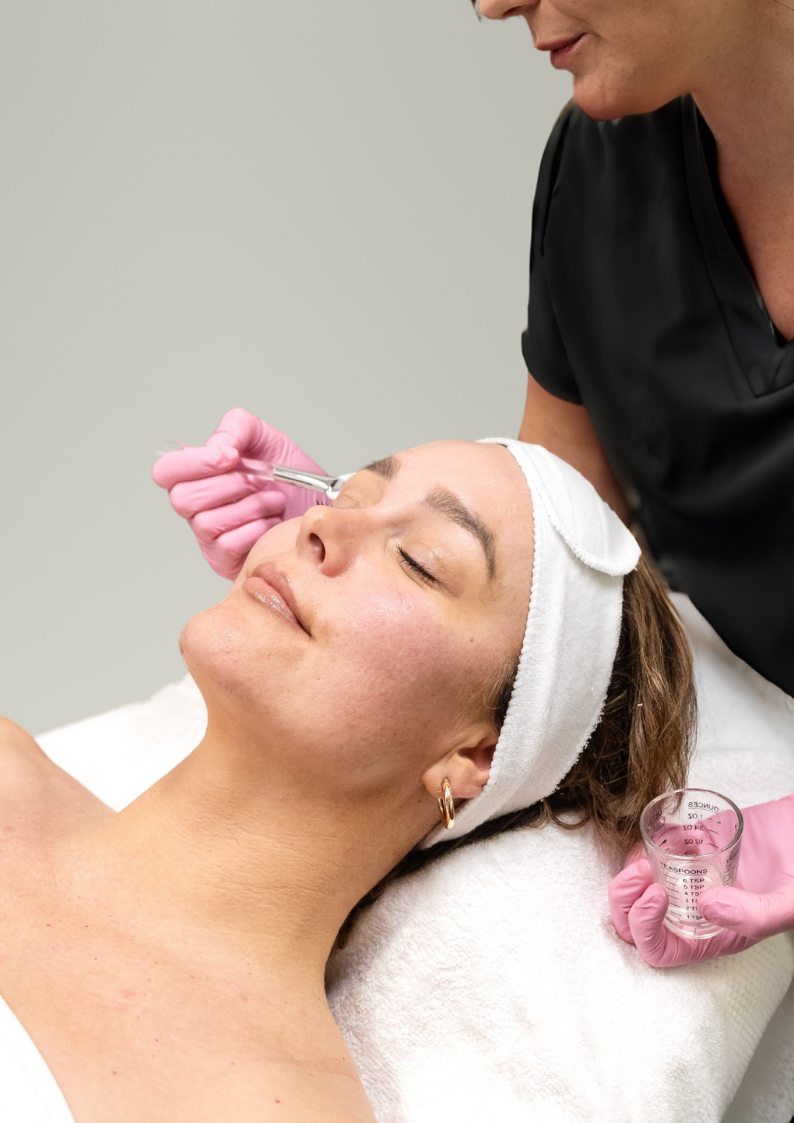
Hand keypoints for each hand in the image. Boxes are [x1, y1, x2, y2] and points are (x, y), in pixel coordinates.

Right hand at [152, 408, 327, 578]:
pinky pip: (228, 543)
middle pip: (182, 498)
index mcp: (197, 474)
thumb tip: (217, 448)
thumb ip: (236, 428)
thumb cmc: (290, 477)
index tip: (230, 457)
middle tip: (260, 480)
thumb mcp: (266, 438)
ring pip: (208, 522)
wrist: (320, 508)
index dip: (194, 463)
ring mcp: (207, 536)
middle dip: (230, 485)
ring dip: (250, 506)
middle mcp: (195, 506)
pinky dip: (257, 528)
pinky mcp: (224, 559)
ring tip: (274, 500)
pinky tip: (272, 522)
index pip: (165, 471)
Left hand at [609, 793, 793, 965]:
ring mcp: (687, 879)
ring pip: (636, 889)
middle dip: (624, 900)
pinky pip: (652, 852)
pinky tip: (656, 833)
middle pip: (635, 922)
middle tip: (642, 870)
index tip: (658, 894)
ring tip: (644, 853)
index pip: (660, 950)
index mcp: (713, 936)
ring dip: (627, 875)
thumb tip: (706, 906)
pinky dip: (642, 844)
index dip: (645, 928)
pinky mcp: (687, 848)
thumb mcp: (791, 903)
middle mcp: (694, 911)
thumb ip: (755, 914)